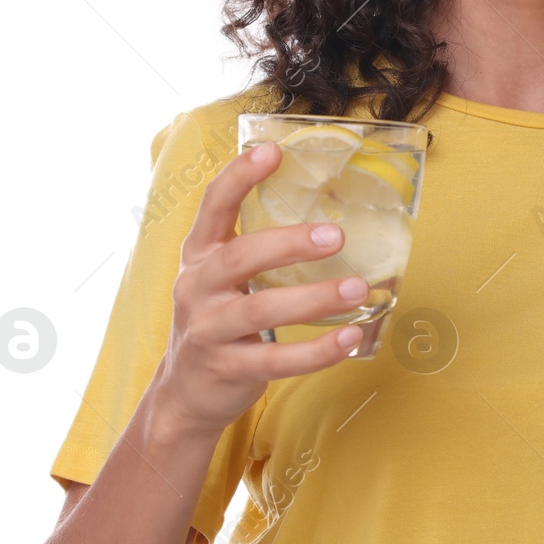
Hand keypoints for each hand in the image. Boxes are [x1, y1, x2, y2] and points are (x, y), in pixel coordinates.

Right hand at [151, 142, 371, 437]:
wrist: (185, 392)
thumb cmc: (219, 319)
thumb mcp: (222, 277)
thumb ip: (256, 247)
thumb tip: (327, 209)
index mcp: (199, 255)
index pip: (212, 206)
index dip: (239, 176)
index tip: (272, 151)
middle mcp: (197, 288)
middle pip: (240, 257)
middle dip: (289, 244)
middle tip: (337, 235)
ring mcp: (208, 331)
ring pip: (261, 311)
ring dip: (314, 299)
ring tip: (357, 288)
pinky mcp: (228, 369)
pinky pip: (277, 360)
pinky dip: (317, 351)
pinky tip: (350, 338)